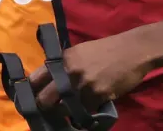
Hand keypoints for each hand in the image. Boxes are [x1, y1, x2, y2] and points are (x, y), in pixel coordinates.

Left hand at [28, 33, 152, 111]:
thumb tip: (46, 83)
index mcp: (62, 60)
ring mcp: (83, 86)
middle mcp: (69, 72)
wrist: (133, 50)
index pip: (35, 80)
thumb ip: (63, 65)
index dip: (30, 92)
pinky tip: (88, 110)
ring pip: (64, 110)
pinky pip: (84, 112)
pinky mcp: (98, 96)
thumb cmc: (106, 50)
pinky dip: (85, 113)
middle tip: (49, 111)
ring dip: (66, 113)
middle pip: (45, 100)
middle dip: (45, 108)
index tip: (29, 100)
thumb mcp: (80, 52)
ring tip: (69, 113)